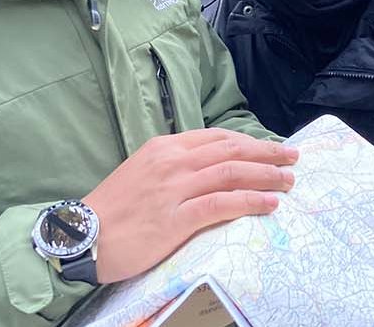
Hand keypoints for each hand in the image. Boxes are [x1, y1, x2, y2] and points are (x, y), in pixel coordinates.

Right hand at [83, 129, 297, 282]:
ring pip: (231, 173)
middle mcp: (173, 162)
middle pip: (231, 150)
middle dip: (267, 153)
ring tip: (288, 180)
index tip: (270, 148)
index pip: (217, 138)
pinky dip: (249, 201)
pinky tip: (269, 203)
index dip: (249, 141)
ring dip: (266, 175)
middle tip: (293, 157)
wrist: (80, 235)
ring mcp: (174, 189)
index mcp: (165, 147)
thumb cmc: (112, 209)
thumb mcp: (142, 171)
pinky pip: (221, 204)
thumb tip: (208, 165)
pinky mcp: (174, 219)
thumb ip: (174, 165)